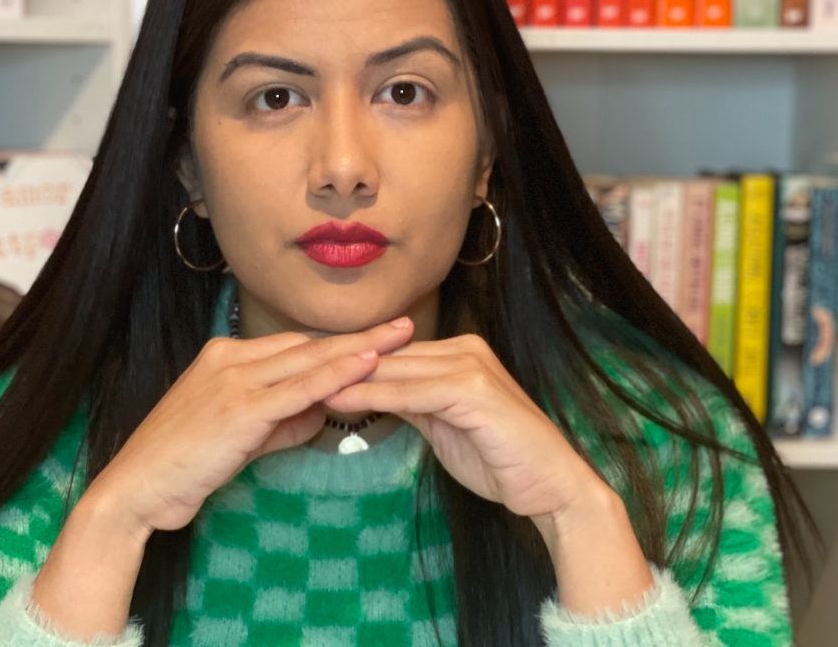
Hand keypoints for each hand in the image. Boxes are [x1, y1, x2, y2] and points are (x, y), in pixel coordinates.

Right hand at [86, 318, 415, 534]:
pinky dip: (336, 374)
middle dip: (359, 336)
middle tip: (404, 324)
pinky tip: (367, 364)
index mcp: (225, 357)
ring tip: (400, 336)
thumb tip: (319, 414)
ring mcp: (234, 380)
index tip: (375, 337)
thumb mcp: (239, 438)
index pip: (293, 346)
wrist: (137, 486)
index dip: (337, 343)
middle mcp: (230, 358)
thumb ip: (280, 423)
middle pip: (307, 344)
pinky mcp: (240, 408)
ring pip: (309, 359)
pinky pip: (298, 388)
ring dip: (360, 348)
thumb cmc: (182, 464)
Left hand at [323, 333, 605, 529]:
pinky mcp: (474, 390)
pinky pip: (413, 392)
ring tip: (301, 384)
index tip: (301, 371)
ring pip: (395, 370)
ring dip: (347, 377)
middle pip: (387, 357)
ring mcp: (471, 366)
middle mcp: (464, 350)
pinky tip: (341, 400)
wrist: (549, 486)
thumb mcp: (443, 425)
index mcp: (456, 354)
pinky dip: (375, 396)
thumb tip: (368, 392)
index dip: (345, 364)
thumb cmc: (499, 459)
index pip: (390, 356)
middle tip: (288, 372)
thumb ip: (412, 403)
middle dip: (338, 365)